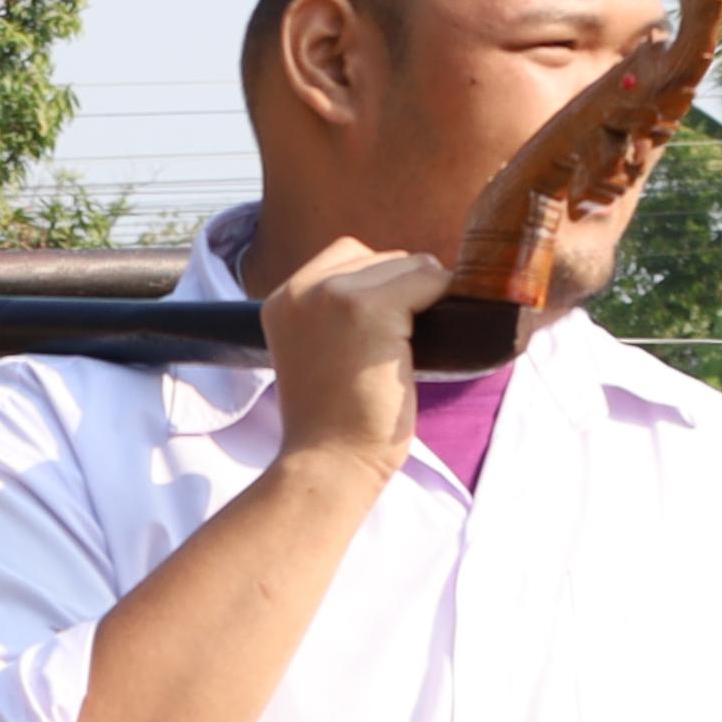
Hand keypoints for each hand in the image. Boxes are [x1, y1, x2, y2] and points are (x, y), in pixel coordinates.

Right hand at [255, 231, 441, 488]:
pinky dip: (440, 300)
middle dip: (399, 291)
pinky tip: (431, 339)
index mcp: (282, 299)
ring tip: (409, 347)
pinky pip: (427, 280)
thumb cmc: (333, 424)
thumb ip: (335, 316)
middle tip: (397, 345)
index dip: (376, 287)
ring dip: (420, 297)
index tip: (378, 333)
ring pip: (406, 264)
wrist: (328, 464)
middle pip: (377, 257)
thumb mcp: (315, 353)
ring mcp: (334, 295)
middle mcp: (302, 289)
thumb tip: (405, 281)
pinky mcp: (371, 309)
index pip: (346, 256)